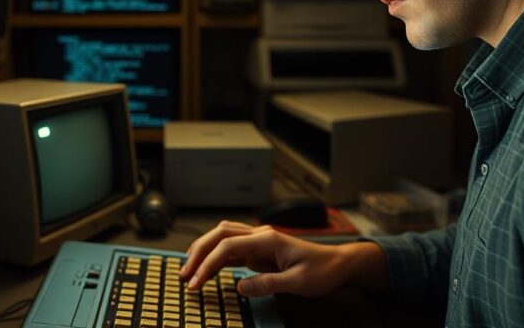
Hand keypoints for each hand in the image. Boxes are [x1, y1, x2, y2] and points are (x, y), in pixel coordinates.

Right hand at [179, 220, 388, 297]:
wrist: (338, 264)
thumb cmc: (322, 270)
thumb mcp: (299, 282)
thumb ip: (269, 284)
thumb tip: (240, 287)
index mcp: (268, 239)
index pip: (228, 246)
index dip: (208, 264)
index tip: (196, 282)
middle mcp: (260, 235)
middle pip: (219, 235)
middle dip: (198, 252)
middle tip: (184, 274)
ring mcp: (258, 241)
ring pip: (222, 238)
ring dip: (204, 252)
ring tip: (189, 271)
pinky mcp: (259, 251)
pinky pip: (231, 250)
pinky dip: (215, 259)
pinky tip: (206, 270)